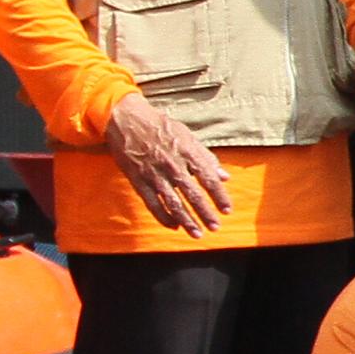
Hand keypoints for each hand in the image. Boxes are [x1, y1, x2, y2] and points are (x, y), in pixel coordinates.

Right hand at [104, 92, 231, 235]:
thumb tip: (224, 176)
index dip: (219, 195)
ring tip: (197, 234)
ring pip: (172, 202)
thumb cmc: (160, 127)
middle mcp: (171, 164)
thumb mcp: (187, 136)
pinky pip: (152, 203)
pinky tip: (174, 225)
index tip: (227, 210)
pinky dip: (163, 216)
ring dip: (186, 220)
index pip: (208, 178)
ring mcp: (153, 174)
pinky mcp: (138, 180)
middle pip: (192, 194)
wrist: (126, 120)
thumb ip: (206, 157)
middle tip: (215, 227)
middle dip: (205, 213)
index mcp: (186, 152)